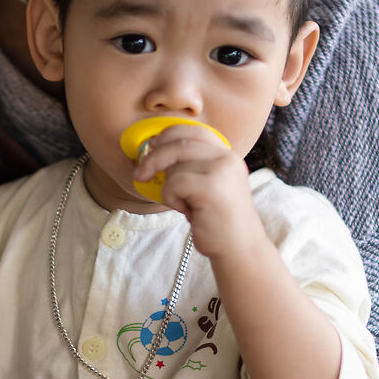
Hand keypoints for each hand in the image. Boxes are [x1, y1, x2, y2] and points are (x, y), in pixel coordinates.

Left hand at [134, 127, 268, 262]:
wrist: (239, 248)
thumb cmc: (218, 220)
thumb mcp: (208, 185)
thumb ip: (192, 167)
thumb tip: (155, 150)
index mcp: (227, 155)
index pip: (194, 130)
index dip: (168, 135)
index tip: (152, 146)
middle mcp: (227, 158)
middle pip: (179, 143)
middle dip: (153, 158)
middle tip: (140, 174)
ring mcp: (221, 170)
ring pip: (174, 165)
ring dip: (170, 187)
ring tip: (185, 204)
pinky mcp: (211, 186)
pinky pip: (173, 183)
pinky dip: (172, 198)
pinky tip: (187, 211)